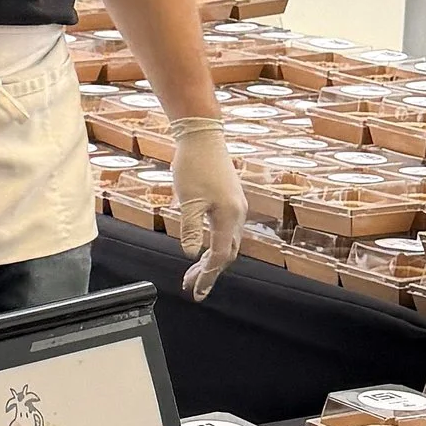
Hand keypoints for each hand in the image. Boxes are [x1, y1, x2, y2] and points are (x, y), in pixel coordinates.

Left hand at [170, 122, 246, 300]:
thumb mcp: (187, 200)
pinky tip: (202, 246)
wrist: (202, 135)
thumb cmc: (193, 165)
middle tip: (191, 286)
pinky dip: (215, 244)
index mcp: (229, 216)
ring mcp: (236, 206)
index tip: (196, 291)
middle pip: (228, 253)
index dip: (208, 276)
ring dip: (211, 259)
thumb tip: (191, 254)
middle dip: (210, 272)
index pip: (220, 256)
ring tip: (192, 271)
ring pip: (228, 242)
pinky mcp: (231, 199)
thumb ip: (190, 228)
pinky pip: (227, 230)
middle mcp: (238, 214)